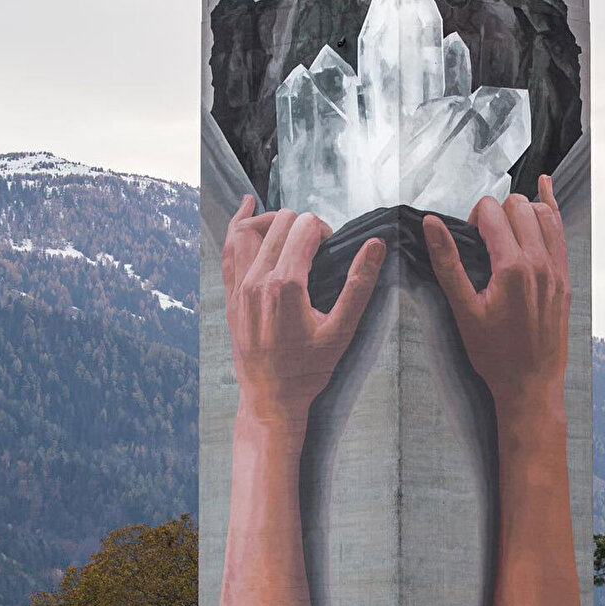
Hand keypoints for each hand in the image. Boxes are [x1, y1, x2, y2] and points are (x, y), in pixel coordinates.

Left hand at [222, 195, 385, 430]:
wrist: (271, 399)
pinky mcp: (230, 295)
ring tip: (289, 227)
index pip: (304, 228)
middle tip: (317, 245)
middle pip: (279, 223)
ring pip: (248, 230)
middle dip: (303, 224)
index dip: (324, 229)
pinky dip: (237, 224)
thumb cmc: (309, 369)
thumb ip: (359, 284)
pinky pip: (228, 249)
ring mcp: (239, 287)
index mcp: (286, 286)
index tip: (332, 246)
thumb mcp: (342, 330)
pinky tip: (246, 206)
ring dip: (272, 220)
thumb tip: (376, 245)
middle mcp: (257, 281)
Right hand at [423, 175, 569, 431]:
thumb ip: (447, 262)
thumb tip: (430, 224)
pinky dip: (551, 208)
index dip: (473, 218)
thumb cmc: (495, 353)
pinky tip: (545, 188)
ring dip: (520, 212)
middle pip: (517, 205)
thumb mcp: (463, 310)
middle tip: (483, 241)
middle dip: (495, 213)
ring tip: (505, 232)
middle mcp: (540, 262)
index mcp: (513, 267)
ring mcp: (557, 269)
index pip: (491, 211)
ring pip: (542, 212)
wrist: (531, 383)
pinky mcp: (565, 277)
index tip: (468, 241)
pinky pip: (561, 230)